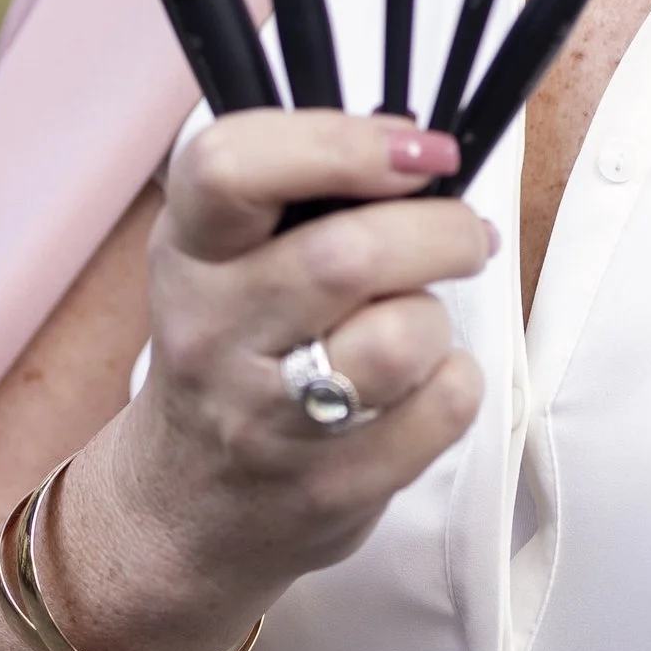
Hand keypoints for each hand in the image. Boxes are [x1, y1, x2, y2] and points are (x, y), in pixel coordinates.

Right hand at [48, 111, 492, 650]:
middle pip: (349, 256)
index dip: (339, 142)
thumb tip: (419, 143)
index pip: (230, 167)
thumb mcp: (222, 256)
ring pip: (404, 337)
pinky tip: (423, 384)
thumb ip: (302, 191)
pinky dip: (456, 382)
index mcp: (190, 253)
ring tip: (421, 322)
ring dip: (439, 316)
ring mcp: (267, 420)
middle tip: (464, 235)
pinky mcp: (330, 488)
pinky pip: (442, 408)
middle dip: (442, 231)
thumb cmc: (232, 352)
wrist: (185, 507)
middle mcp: (213, 332)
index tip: (416, 149)